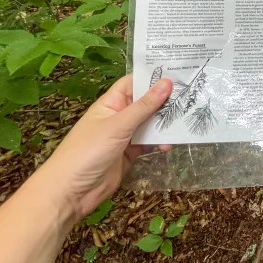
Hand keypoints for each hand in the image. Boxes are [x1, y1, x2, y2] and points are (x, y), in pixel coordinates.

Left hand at [34, 74, 172, 221]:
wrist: (70, 192)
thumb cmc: (88, 151)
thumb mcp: (118, 125)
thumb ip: (144, 106)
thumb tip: (167, 82)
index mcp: (111, 103)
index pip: (133, 82)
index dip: (152, 76)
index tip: (178, 70)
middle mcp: (119, 116)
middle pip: (145, 103)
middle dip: (165, 100)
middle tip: (191, 94)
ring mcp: (125, 136)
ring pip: (150, 123)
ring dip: (165, 122)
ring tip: (185, 119)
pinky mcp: (130, 154)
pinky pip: (149, 142)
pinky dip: (160, 142)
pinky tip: (170, 143)